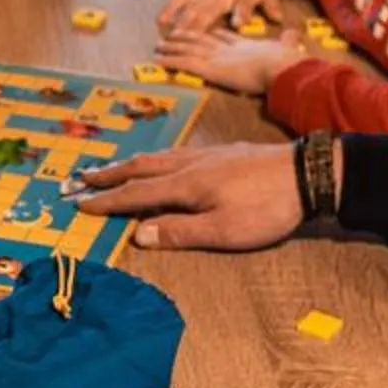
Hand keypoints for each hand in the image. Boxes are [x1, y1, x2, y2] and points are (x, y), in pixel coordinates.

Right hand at [73, 141, 301, 251]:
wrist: (306, 173)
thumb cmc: (266, 208)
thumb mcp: (224, 230)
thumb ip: (180, 232)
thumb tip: (138, 235)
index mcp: (186, 185)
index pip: (137, 194)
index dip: (108, 201)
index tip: (80, 203)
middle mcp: (190, 164)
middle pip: (141, 167)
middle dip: (111, 174)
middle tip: (83, 177)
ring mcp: (208, 154)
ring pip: (159, 156)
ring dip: (132, 163)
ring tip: (116, 167)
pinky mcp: (224, 152)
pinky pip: (177, 152)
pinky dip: (158, 157)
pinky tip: (165, 160)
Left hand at [154, 24, 306, 97]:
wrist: (279, 65)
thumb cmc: (286, 61)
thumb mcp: (287, 47)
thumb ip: (288, 41)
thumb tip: (297, 34)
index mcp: (244, 44)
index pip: (224, 37)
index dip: (213, 33)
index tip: (206, 30)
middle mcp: (226, 47)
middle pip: (201, 39)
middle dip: (186, 37)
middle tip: (173, 34)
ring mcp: (216, 56)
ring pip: (188, 49)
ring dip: (172, 47)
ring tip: (158, 45)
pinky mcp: (209, 67)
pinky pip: (184, 63)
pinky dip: (169, 60)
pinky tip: (157, 59)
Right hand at [157, 0, 279, 35]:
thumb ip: (272, 5)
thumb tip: (280, 20)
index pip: (243, 5)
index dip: (241, 14)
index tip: (237, 24)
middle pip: (211, 9)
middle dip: (200, 25)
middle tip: (191, 42)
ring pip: (191, 8)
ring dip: (182, 24)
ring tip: (172, 40)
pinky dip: (169, 9)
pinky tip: (160, 21)